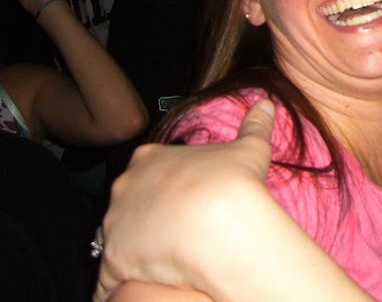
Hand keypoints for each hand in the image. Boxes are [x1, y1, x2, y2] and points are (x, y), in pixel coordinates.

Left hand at [95, 100, 274, 301]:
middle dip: (147, 217)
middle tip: (177, 232)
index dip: (167, 188)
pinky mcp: (113, 259)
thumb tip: (265, 103)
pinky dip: (124, 283)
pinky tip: (148, 286)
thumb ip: (255, 125)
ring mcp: (115, 223)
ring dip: (135, 250)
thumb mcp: (249, 148)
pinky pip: (111, 277)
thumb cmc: (233, 183)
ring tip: (165, 263)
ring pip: (118, 238)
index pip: (148, 172)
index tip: (186, 200)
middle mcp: (125, 186)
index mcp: (150, 158)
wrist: (220, 224)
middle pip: (129, 203)